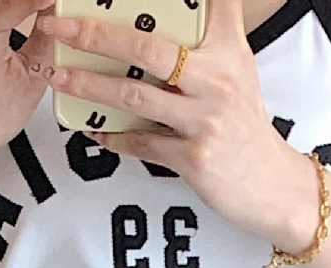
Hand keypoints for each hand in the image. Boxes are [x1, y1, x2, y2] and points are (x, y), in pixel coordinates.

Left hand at [47, 0, 319, 248]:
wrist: (271, 185)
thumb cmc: (244, 125)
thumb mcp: (235, 70)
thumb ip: (205, 41)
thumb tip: (150, 23)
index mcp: (228, 49)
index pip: (210, 1)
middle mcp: (217, 79)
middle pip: (146, 48)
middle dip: (96, 34)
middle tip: (61, 26)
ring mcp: (205, 119)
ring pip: (134, 97)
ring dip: (89, 85)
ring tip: (59, 75)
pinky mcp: (194, 158)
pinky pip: (142, 142)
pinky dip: (114, 137)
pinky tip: (94, 130)